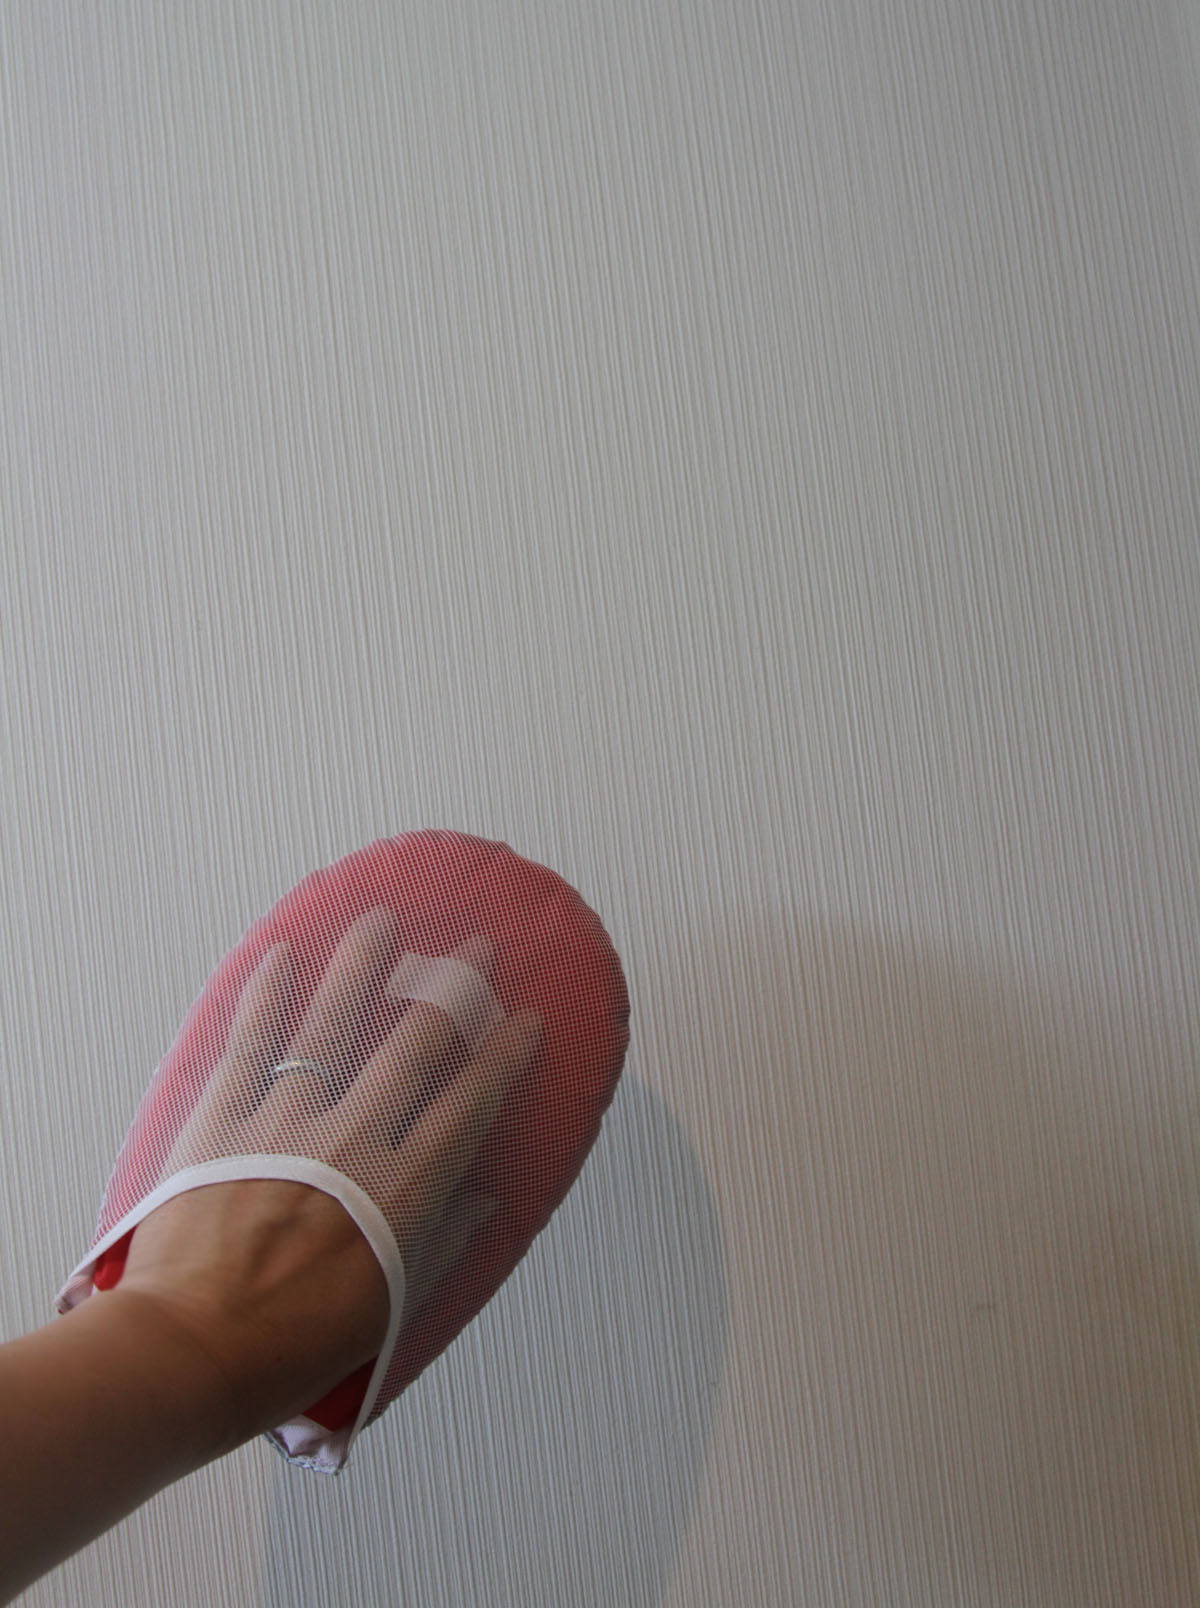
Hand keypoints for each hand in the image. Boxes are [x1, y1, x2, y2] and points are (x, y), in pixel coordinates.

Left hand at [105, 909, 540, 1453]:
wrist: (192, 1351)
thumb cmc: (290, 1346)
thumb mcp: (390, 1307)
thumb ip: (442, 1243)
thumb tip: (483, 1201)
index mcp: (401, 1191)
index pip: (471, 1104)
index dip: (504, 1056)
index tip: (525, 1020)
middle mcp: (352, 1142)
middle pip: (415, 1045)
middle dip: (454, 987)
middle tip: (476, 947)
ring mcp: (284, 1122)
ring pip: (333, 1024)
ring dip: (362, 966)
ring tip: (381, 922)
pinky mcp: (222, 1121)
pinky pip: (249, 1043)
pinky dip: (264, 994)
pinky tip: (279, 956)